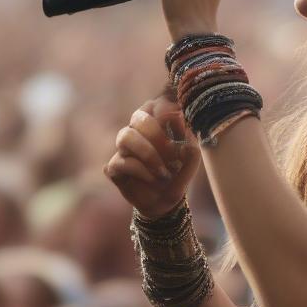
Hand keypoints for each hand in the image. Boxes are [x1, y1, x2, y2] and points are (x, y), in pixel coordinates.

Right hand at [104, 84, 201, 219]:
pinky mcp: (114, 166)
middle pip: (138, 117)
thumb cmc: (177, 173)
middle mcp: (136, 131)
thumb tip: (184, 144)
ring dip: (149, 154)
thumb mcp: (191, 163)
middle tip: (173, 155)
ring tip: (164, 172)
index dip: (167, 112)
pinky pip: (122, 162)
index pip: (156, 104)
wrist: (164, 202)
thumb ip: (192, 150)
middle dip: (158, 135)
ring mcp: (123, 148)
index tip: (182, 128)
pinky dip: (142, 171)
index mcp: (155, 122)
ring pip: (126, 136)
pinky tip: (153, 179)